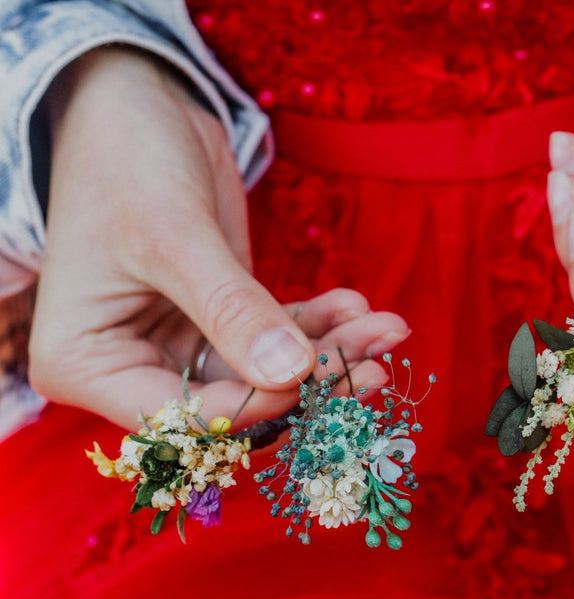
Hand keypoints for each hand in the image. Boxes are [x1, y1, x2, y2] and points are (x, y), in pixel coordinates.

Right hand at [31, 47, 408, 429]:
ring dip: (332, 353)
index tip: (312, 379)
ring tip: (387, 327)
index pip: (179, 418)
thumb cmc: (126, 161)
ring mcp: (181, 346)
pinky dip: (323, 325)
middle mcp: (132, 370)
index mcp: (88, 365)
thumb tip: (291, 375)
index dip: (252, 408)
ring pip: (269, 375)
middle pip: (235, 404)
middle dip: (310, 384)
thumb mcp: (174, 235)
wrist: (135, 106)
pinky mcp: (223, 321)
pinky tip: (360, 306)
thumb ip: (231, 309)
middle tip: (378, 366)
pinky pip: (281, 338)